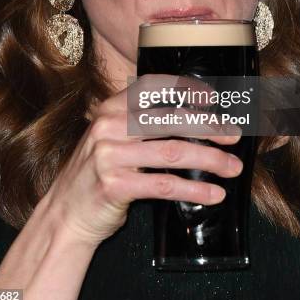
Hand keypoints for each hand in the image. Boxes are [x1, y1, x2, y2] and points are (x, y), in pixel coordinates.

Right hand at [42, 74, 242, 248]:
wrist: (65, 213)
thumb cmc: (98, 173)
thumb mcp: (111, 138)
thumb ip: (139, 123)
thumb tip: (192, 117)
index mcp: (110, 109)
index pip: (152, 86)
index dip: (185, 88)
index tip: (211, 98)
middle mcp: (108, 126)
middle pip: (170, 119)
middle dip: (209, 127)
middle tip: (233, 137)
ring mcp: (109, 155)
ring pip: (173, 151)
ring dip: (210, 160)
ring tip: (232, 168)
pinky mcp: (115, 185)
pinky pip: (164, 185)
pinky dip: (194, 189)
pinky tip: (212, 194)